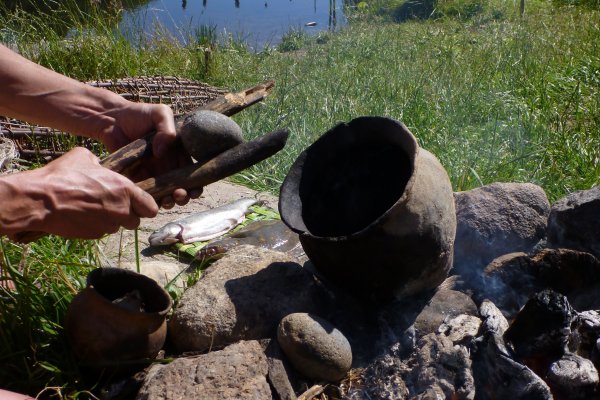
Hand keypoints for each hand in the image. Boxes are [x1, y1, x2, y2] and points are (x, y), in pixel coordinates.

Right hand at [1, 147, 157, 239]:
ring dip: (111, 220)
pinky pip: (101, 232)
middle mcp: (122, 210)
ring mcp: (108, 225)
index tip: (139, 204)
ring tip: (93, 208)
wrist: (41, 200)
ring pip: (118, 226)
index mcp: (125, 190)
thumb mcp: (84, 157)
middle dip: (127, 214)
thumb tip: (100, 166)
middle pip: (136, 220)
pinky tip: (82, 216)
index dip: (146, 206)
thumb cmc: (62, 176)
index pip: (151, 207)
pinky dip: (96, 226)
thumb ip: (100, 164)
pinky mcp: (94, 235)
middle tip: (113, 205)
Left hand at [95, 101, 202, 207]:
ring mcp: (152, 175)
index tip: (194, 190)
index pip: (192, 174)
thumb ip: (167, 129)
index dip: (196, 185)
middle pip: (181, 188)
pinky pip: (144, 194)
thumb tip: (162, 152)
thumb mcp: (160, 113)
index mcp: (178, 154)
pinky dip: (148, 200)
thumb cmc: (139, 114)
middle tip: (179, 196)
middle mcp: (168, 167)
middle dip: (183, 197)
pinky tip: (149, 200)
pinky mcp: (136, 179)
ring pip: (164, 195)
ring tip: (167, 200)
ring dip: (169, 202)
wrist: (112, 119)